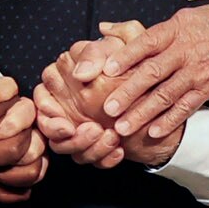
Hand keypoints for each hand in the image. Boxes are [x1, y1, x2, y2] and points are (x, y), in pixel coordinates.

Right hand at [38, 23, 181, 169]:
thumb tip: (80, 72)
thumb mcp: (124, 49)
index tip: (66, 121)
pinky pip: (87, 157)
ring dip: (84, 146)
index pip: (42, 94)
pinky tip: (119, 151)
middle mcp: (67, 103)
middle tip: (86, 131)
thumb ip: (98, 53)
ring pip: (64, 145)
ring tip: (111, 138)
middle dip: (62, 134)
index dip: (48, 109)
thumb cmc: (141, 67)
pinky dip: (102, 157)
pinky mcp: (92, 144)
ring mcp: (78, 125)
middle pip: (47, 124)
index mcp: (67, 78)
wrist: (166, 97)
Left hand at [71, 0, 208, 142]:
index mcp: (178, 29)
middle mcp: (187, 51)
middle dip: (127, 93)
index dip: (126, 57)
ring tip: (122, 128)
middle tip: (106, 109)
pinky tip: (154, 132)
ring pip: (165, 95)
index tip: (106, 69)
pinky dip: (170, 121)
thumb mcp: (191, 15)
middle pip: (151, 74)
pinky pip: (187, 107)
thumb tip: (115, 29)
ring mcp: (199, 72)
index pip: (146, 43)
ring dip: (142, 113)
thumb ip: (158, 29)